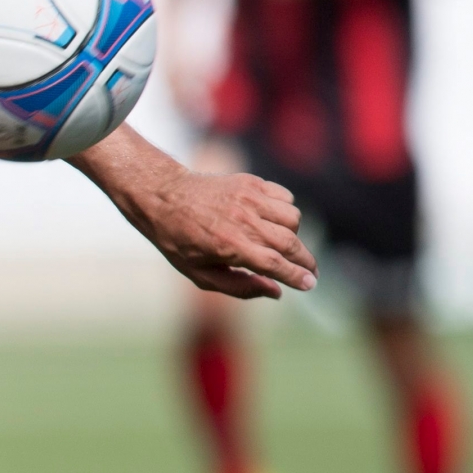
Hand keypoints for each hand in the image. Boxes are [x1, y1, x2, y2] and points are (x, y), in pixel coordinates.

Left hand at [126, 165, 315, 298]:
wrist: (162, 195)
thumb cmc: (179, 240)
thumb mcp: (200, 274)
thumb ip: (240, 287)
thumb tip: (277, 291)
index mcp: (230, 246)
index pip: (276, 264)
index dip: (298, 276)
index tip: (311, 284)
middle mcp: (243, 220)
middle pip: (290, 243)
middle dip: (306, 261)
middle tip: (310, 271)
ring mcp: (248, 198)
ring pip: (293, 218)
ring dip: (294, 235)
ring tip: (280, 243)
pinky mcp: (249, 181)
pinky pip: (285, 197)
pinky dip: (286, 209)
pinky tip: (272, 219)